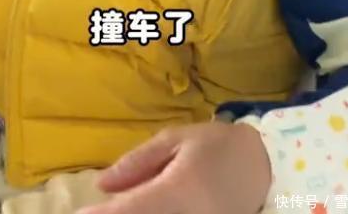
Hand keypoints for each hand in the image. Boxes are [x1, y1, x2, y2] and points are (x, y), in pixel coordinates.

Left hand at [78, 122, 271, 213]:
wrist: (266, 166)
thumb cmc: (217, 145)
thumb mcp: (176, 140)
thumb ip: (138, 163)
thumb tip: (101, 185)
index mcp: (177, 190)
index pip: (129, 211)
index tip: (80, 213)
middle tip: (98, 210)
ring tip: (121, 206)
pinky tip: (142, 208)